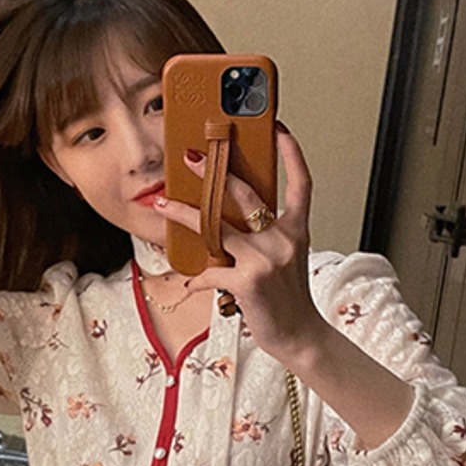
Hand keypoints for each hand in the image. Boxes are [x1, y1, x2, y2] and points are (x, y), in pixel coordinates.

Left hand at [155, 125, 326, 362]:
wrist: (300, 334)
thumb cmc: (289, 298)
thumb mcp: (286, 259)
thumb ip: (264, 237)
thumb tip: (227, 222)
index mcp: (296, 229)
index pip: (301, 183)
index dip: (292, 154)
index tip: (279, 131)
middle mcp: (281, 238)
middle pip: (245, 194)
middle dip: (214, 172)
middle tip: (191, 157)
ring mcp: (264, 258)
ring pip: (215, 227)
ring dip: (184, 214)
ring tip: (164, 203)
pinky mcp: (246, 280)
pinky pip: (210, 271)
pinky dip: (196, 278)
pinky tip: (188, 283)